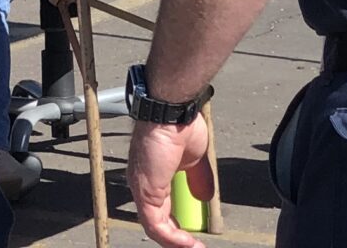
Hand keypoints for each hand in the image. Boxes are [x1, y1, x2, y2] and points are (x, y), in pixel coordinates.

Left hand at [128, 112, 213, 245]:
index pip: (161, 209)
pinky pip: (155, 225)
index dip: (178, 226)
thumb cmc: (180, 126)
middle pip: (158, 222)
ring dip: (177, 243)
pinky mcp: (145, 193)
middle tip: (196, 247)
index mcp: (153, 176)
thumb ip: (198, 179)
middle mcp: (142, 184)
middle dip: (178, 239)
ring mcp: (141, 189)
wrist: (173, 113)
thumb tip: (204, 197)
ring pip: (155, 228)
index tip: (195, 237)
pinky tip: (188, 245)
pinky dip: (172, 239)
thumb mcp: (195, 160)